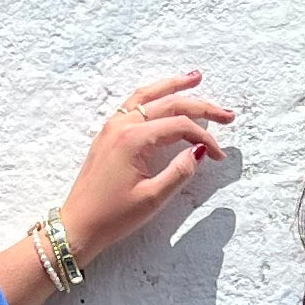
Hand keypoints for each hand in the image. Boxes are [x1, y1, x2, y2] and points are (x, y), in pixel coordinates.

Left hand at [57, 72, 234, 265]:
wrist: (77, 225)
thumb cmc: (112, 217)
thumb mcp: (152, 199)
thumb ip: (179, 172)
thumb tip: (200, 151)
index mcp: (133, 140)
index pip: (179, 126)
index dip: (205, 138)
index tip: (220, 156)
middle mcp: (122, 125)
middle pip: (168, 104)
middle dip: (201, 106)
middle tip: (227, 113)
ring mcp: (112, 127)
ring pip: (148, 96)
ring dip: (173, 86)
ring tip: (195, 78)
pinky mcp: (108, 135)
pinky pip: (134, 105)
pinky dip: (153, 96)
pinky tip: (164, 96)